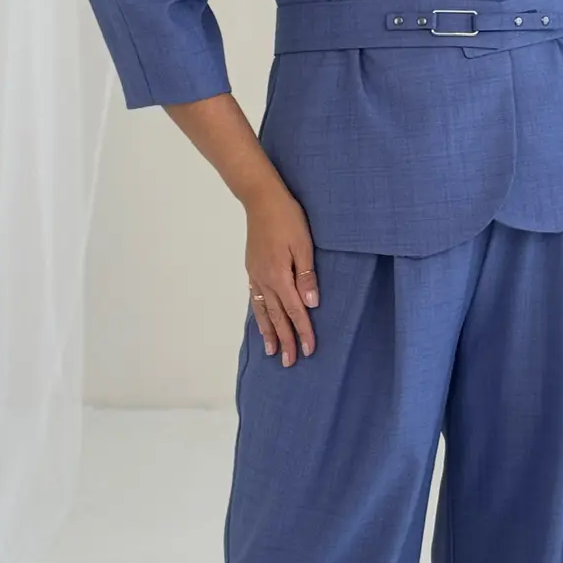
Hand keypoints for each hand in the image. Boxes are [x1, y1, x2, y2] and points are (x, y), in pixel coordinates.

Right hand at [245, 187, 318, 365]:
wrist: (260, 199)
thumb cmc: (288, 218)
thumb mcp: (304, 244)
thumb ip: (306, 275)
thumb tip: (311, 304)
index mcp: (280, 275)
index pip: (294, 311)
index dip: (303, 331)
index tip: (308, 350)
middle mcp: (265, 280)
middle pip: (277, 317)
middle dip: (285, 340)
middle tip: (290, 363)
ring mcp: (255, 276)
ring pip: (263, 311)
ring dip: (268, 333)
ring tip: (272, 352)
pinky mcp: (252, 269)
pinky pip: (255, 300)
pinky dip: (259, 315)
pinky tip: (261, 322)